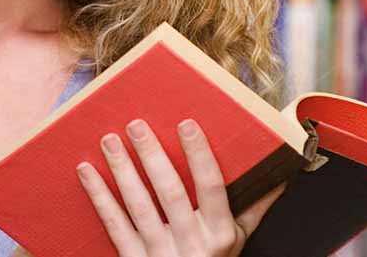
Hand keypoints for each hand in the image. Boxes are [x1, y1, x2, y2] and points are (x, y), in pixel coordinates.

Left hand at [73, 119, 283, 256]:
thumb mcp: (240, 241)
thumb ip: (255, 207)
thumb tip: (281, 174)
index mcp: (220, 233)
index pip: (211, 187)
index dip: (199, 155)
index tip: (186, 123)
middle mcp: (192, 244)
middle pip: (169, 192)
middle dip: (152, 156)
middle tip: (136, 124)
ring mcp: (160, 254)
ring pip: (138, 206)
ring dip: (122, 171)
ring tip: (109, 140)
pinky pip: (114, 225)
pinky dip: (99, 197)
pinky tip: (86, 171)